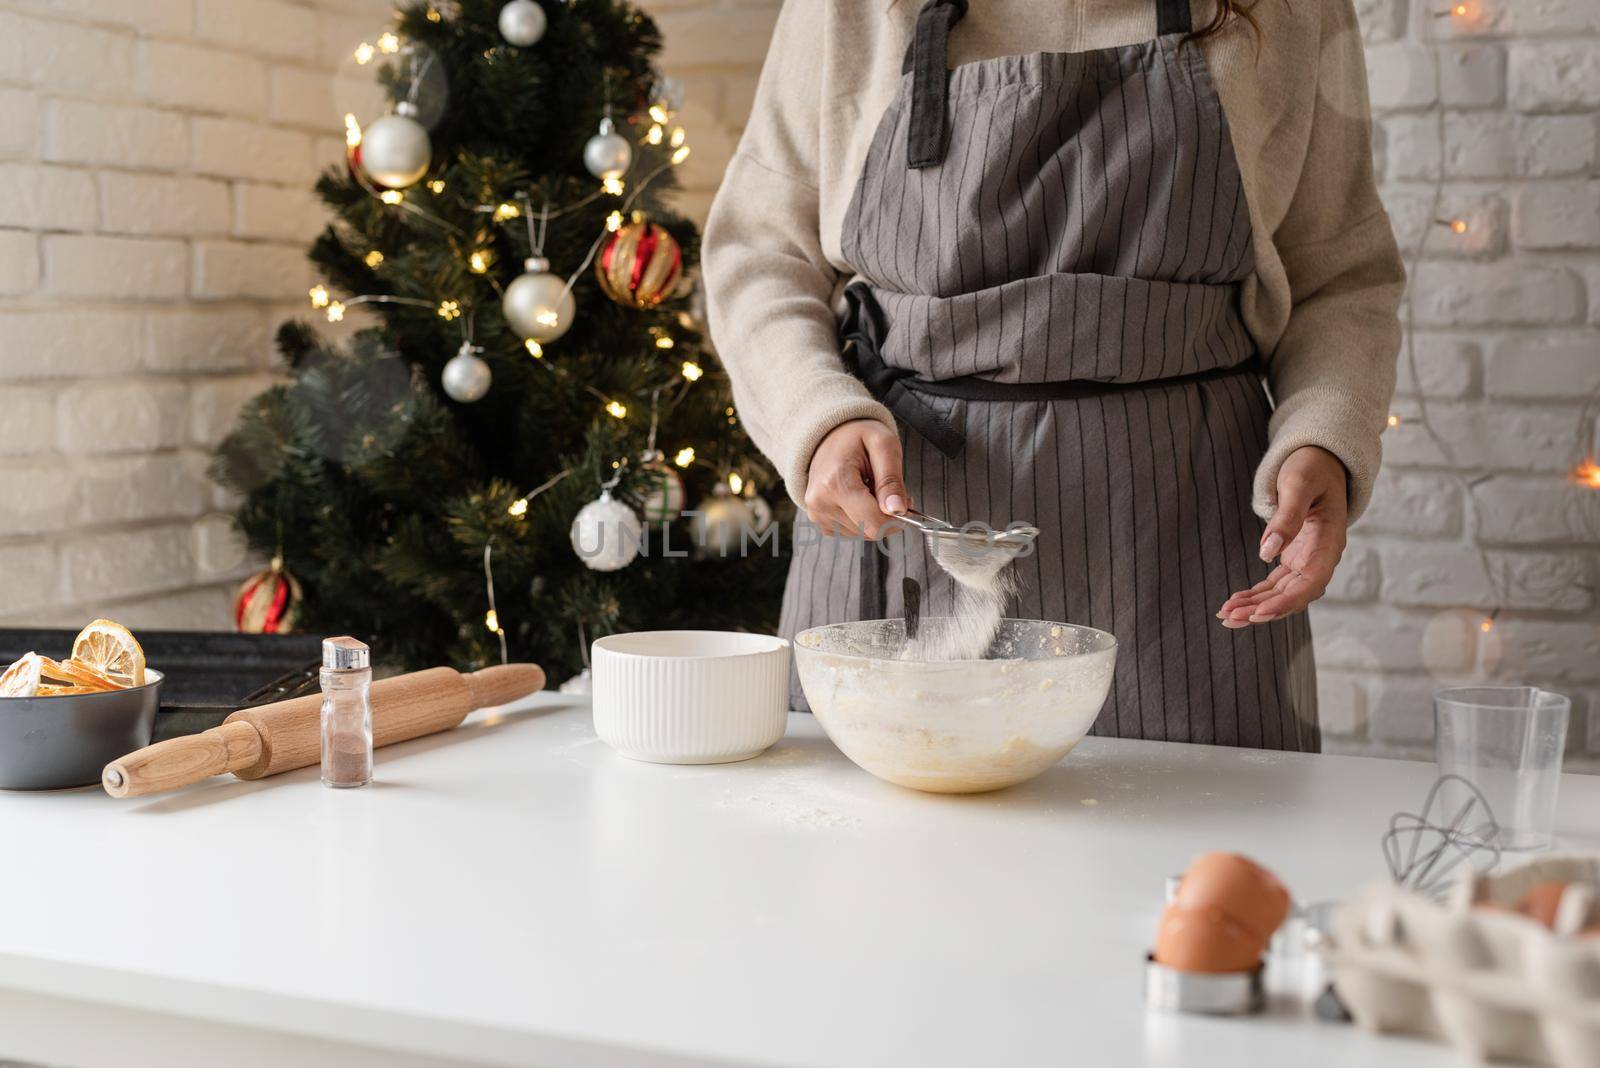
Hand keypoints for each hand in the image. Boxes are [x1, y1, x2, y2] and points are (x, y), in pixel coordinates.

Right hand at [803, 419, 908, 538]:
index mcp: (835, 483)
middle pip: (870, 530)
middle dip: (886, 514)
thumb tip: (897, 510)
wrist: (830, 434)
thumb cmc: (857, 437)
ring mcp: (817, 514)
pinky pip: (852, 531)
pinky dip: (863, 518)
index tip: (905, 500)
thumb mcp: (884, 446)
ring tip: (869, 488)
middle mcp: (820, 503)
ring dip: (874, 515)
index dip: (897, 518)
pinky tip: (859, 497)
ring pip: (863, 533)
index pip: (874, 523)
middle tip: (887, 488)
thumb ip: (891, 480)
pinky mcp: (820, 520)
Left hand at [1217, 446, 1348, 627]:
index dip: (1286, 602)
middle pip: (1293, 595)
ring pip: (1281, 594)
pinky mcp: (1293, 557)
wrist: (1319, 461)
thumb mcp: (1299, 485)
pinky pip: (1274, 584)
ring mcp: (1306, 559)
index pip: (1311, 583)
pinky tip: (1233, 602)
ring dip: (1254, 606)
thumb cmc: (1312, 468)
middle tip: (1229, 618)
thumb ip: (1287, 518)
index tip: (1259, 614)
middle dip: (1263, 610)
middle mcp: (1320, 557)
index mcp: (1330, 542)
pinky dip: (1254, 595)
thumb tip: (1268, 553)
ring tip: (1225, 615)